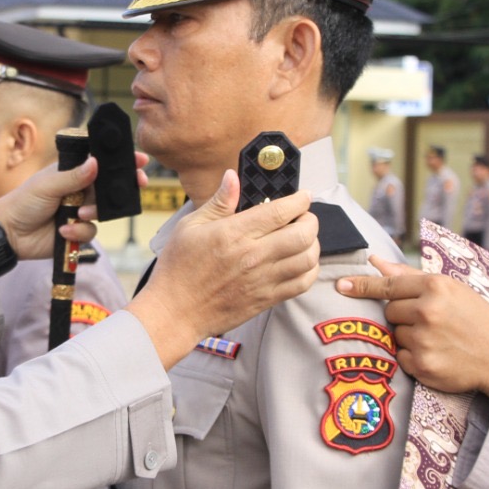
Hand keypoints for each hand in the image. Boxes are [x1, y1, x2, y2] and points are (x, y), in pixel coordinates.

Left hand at [0, 152, 148, 260]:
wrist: (10, 233)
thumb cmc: (24, 202)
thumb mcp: (48, 184)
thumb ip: (73, 176)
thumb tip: (96, 162)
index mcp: (72, 172)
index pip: (100, 163)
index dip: (120, 161)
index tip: (139, 160)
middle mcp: (80, 190)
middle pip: (109, 187)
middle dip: (122, 187)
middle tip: (136, 184)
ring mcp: (80, 211)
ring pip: (103, 211)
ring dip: (94, 212)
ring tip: (78, 214)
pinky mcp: (77, 231)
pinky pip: (90, 231)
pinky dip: (78, 231)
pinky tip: (63, 231)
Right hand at [130, 170, 318, 366]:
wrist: (175, 312)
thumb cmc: (179, 268)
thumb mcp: (191, 226)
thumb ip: (218, 202)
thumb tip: (233, 176)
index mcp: (233, 233)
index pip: (280, 211)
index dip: (299, 200)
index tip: (303, 195)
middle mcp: (252, 256)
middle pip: (303, 234)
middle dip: (311, 220)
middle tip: (304, 217)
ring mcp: (262, 280)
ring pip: (307, 259)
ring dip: (313, 245)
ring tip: (304, 239)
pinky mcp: (266, 299)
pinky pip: (302, 284)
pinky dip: (310, 270)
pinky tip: (300, 263)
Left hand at [336, 256, 488, 400]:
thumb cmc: (476, 318)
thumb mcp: (450, 289)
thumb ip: (409, 276)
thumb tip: (375, 261)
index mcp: (435, 287)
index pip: (387, 286)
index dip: (362, 286)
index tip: (341, 286)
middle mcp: (428, 311)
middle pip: (389, 311)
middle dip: (403, 315)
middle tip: (430, 321)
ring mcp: (424, 340)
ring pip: (393, 334)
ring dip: (408, 337)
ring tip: (437, 338)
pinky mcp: (422, 366)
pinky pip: (400, 358)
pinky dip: (412, 357)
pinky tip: (436, 354)